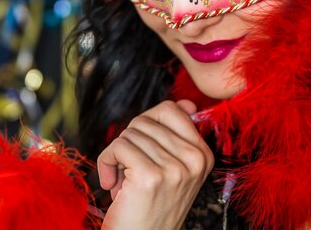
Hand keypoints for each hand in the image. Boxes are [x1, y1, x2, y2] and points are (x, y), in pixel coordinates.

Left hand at [98, 100, 213, 229]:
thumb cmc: (150, 207)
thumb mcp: (171, 169)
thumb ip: (174, 135)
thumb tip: (186, 103)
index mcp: (204, 154)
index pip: (172, 109)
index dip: (146, 124)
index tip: (141, 148)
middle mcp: (195, 160)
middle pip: (146, 121)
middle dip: (129, 142)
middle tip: (130, 168)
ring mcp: (175, 168)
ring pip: (130, 133)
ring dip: (117, 156)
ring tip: (123, 181)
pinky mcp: (151, 176)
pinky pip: (118, 147)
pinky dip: (106, 163)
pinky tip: (112, 184)